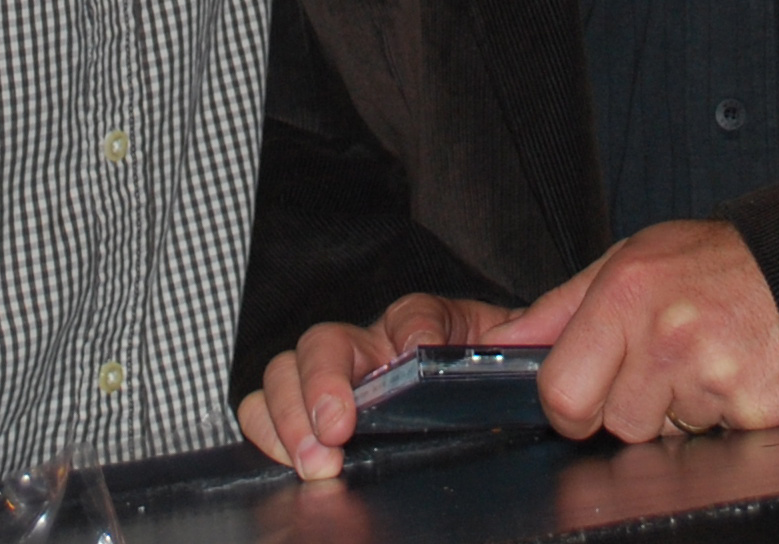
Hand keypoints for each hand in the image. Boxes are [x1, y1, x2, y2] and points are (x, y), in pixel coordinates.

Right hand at [238, 290, 516, 482]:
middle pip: (325, 343)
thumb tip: (511, 342)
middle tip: (335, 430)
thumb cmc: (481, 374)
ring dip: (288, 415)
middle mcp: (366, 351)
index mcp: (420, 329)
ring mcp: (331, 383)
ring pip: (284, 373)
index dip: (413, 332)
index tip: (416, 355)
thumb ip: (514, 343)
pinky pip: (264, 412)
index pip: (412, 316)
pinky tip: (286, 461)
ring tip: (312, 461)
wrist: (473, 395)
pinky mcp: (307, 418)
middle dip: (322, 384)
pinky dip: (266, 433)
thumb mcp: (505, 356)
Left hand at [507, 221, 778, 446]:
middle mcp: (668, 337)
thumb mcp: (629, 261)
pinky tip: (733, 376)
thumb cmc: (713, 262)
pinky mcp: (756, 409)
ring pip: (662, 437)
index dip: (570, 403)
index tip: (588, 390)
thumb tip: (500, 342)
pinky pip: (712, 441)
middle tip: (662, 362)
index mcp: (626, 296)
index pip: (562, 394)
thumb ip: (559, 309)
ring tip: (703, 360)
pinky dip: (720, 419)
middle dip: (630, 406)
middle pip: (614, 425)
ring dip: (677, 412)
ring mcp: (715, 377)